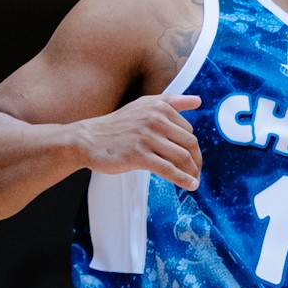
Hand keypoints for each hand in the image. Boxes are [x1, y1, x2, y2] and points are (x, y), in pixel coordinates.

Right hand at [77, 94, 201, 189]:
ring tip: (193, 182)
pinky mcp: (139, 155)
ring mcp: (147, 137)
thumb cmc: (117, 126)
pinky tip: (190, 186)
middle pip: (189, 143)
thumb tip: (199, 101)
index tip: (191, 160)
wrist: (88, 139)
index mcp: (159, 107)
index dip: (192, 148)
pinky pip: (169, 170)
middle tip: (195, 174)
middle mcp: (155, 119)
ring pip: (182, 157)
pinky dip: (183, 180)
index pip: (188, 130)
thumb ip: (171, 102)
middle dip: (196, 161)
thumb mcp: (143, 106)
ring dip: (192, 172)